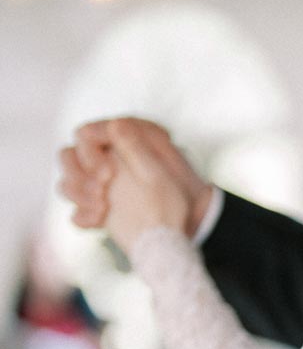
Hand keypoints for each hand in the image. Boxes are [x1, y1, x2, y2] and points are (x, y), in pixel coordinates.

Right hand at [57, 117, 213, 244]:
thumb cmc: (180, 193)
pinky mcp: (98, 205)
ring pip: (67, 182)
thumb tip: (115, 123)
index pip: (86, 134)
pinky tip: (99, 222)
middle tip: (102, 193)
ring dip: (77, 195)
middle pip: (68, 156)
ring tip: (102, 209)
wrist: (189, 224)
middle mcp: (106, 156)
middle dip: (78, 174)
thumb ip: (136, 149)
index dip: (89, 152)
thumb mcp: (159, 172)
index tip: (107, 175)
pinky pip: (76, 210)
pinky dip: (82, 216)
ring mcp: (99, 181)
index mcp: (122, 139)